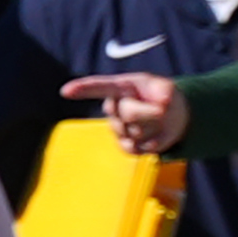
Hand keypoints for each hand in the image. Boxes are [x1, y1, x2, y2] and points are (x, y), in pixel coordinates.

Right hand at [59, 72, 187, 152]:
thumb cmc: (164, 97)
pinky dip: (152, 144)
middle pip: (130, 114)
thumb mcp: (168, 88)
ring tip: (157, 122)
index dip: (82, 89)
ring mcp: (117, 127)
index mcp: (120, 87)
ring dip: (155, 129)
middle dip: (151, 114)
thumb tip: (164, 102)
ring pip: (136, 132)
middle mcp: (113, 106)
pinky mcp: (124, 145)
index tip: (66, 91)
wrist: (171, 117)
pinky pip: (136, 148)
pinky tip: (154, 136)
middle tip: (161, 110)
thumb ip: (166, 91)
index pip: (99, 87)